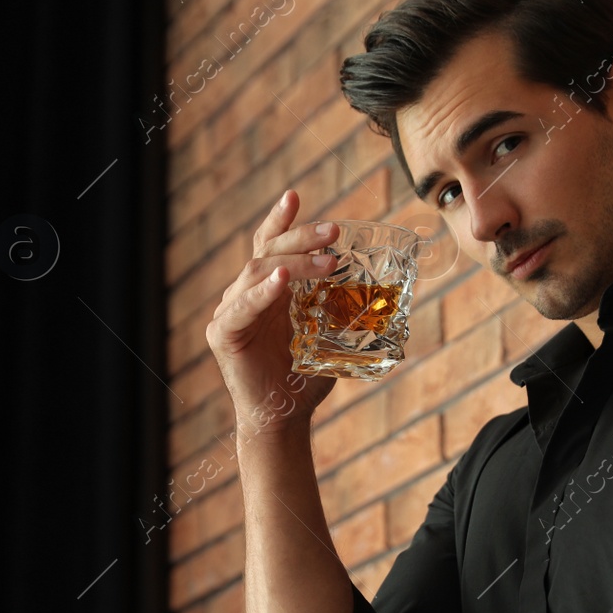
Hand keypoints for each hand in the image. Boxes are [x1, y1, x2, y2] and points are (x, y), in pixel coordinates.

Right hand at [205, 189, 338, 437]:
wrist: (284, 417)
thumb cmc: (306, 377)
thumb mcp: (330, 333)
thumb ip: (342, 307)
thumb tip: (389, 291)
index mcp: (268, 290)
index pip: (269, 245)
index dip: (281, 219)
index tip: (295, 195)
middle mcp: (245, 295)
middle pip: (267, 252)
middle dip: (300, 237)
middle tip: (333, 232)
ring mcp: (230, 313)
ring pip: (257, 272)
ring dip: (294, 262)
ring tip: (325, 262)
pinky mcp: (223, 334)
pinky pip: (240, 307)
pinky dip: (261, 292)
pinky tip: (281, 281)